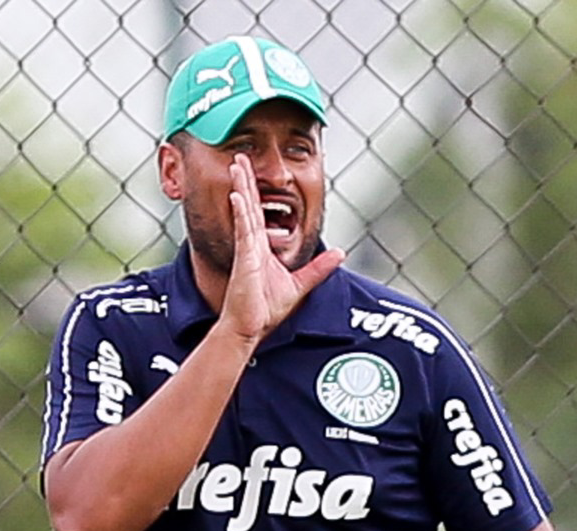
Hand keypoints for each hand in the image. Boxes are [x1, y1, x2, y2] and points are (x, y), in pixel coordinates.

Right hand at [220, 153, 343, 345]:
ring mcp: (245, 251)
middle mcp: (250, 245)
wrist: (249, 328)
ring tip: (236, 164)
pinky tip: (238, 196)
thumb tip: (340, 254)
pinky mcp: (243, 259)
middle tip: (239, 156)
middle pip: (247, 205)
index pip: (257, 213)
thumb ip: (319, 269)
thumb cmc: (265, 311)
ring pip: (244, 211)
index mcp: (260, 248)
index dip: (253, 190)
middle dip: (244, 179)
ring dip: (240, 187)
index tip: (249, 170)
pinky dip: (240, 212)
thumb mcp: (300, 285)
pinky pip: (243, 231)